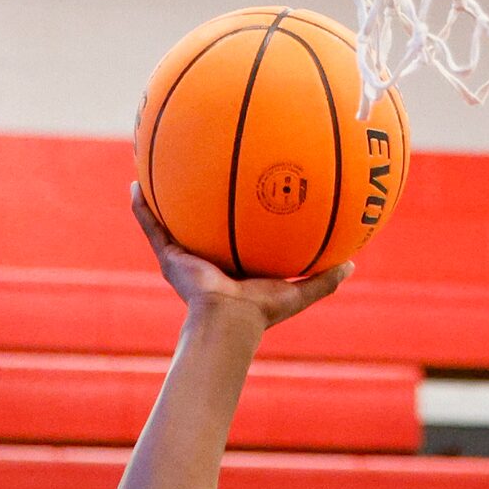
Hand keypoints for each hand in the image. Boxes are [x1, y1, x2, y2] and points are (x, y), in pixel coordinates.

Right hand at [133, 185, 349, 330]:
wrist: (227, 322)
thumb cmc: (261, 313)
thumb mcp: (298, 293)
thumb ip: (323, 279)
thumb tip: (352, 264)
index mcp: (233, 264)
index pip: (234, 233)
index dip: (235, 215)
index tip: (241, 188)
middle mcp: (206, 258)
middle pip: (200, 221)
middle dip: (197, 199)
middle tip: (199, 167)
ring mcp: (184, 257)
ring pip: (169, 220)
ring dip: (163, 197)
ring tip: (156, 166)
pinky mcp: (169, 257)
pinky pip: (151, 226)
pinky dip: (141, 207)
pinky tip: (135, 183)